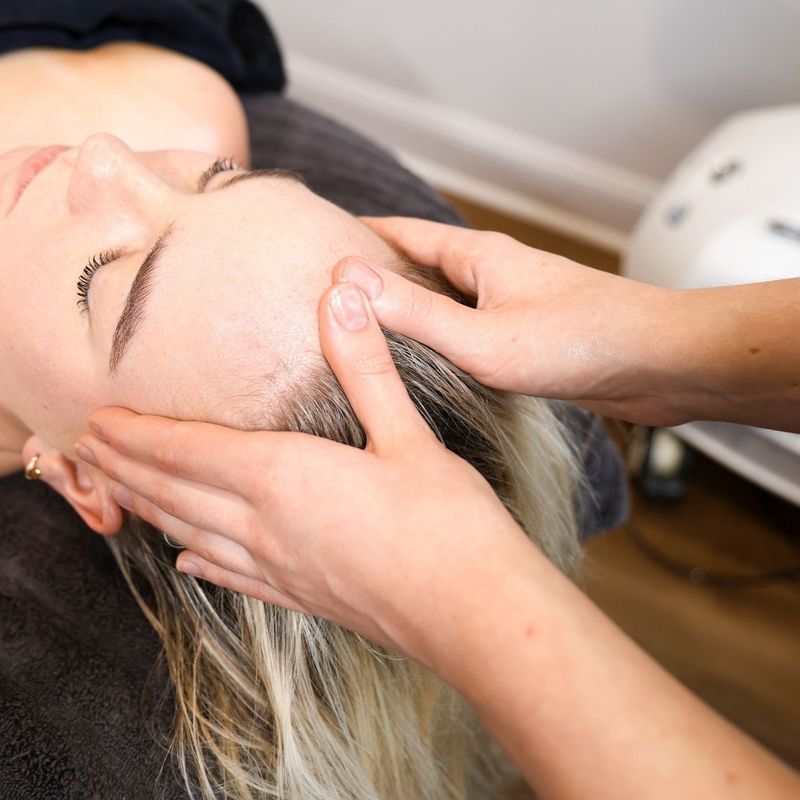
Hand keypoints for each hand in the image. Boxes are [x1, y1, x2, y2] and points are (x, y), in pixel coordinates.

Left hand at [76, 280, 526, 665]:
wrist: (473, 612)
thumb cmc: (447, 523)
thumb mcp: (408, 433)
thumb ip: (365, 366)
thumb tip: (342, 294)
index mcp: (287, 478)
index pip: (191, 451)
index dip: (139, 435)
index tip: (98, 419)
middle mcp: (268, 527)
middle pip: (176, 495)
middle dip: (126, 469)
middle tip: (83, 450)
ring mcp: (282, 569)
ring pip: (193, 536)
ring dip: (149, 512)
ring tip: (117, 496)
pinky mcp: (304, 598)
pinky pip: (233, 579)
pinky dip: (201, 565)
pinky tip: (187, 564)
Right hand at [346, 216, 676, 423]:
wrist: (660, 364)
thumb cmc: (581, 343)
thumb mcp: (484, 338)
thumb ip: (417, 315)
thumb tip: (347, 283)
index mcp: (479, 256)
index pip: (404, 233)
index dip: (360, 238)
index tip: (318, 244)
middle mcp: (493, 272)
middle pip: (421, 265)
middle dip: (379, 277)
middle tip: (332, 300)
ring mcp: (512, 303)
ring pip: (446, 300)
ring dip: (411, 311)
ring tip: (370, 336)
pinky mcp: (527, 335)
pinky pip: (470, 328)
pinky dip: (442, 338)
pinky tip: (428, 366)